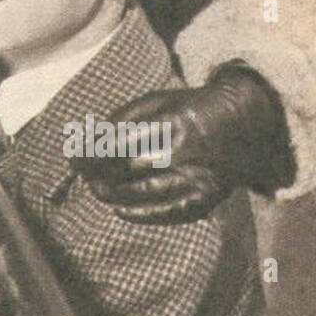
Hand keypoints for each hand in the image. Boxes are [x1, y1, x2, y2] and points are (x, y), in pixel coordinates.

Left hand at [77, 62, 294, 223]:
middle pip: (128, 168)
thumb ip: (120, 120)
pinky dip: (139, 213)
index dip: (91, 153)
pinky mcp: (205, 198)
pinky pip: (167, 212)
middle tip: (82, 173)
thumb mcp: (155, 102)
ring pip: (144, 192)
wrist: (241, 126)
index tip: (73, 157)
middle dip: (98, 172)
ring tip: (95, 187)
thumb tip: (85, 141)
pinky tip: (118, 209)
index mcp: (171, 121)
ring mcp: (197, 178)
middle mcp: (185, 151)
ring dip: (113, 192)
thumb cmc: (187, 111)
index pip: (119, 143)